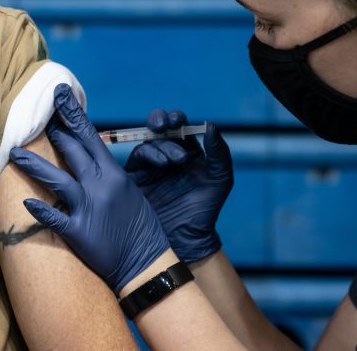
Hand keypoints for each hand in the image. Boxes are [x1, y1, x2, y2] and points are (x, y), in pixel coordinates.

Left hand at [8, 84, 170, 292]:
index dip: (72, 114)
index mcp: (114, 174)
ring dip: (33, 165)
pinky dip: (40, 210)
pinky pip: (54, 218)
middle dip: (53, 132)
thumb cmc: (139, 227)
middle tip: (37, 118)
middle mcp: (100, 186)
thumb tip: (91, 158)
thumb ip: (109, 174)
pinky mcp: (79, 232)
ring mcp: (88, 208)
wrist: (146, 263)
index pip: (90, 136)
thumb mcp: (130, 191)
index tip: (60, 95)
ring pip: (57, 180)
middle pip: (72, 152)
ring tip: (15, 154)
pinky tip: (27, 202)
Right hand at [125, 110, 233, 262]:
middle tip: (163, 125)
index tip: (178, 121)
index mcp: (187, 152)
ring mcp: (149, 166)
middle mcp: (166, 156)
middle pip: (158, 128)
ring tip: (174, 160)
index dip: (177, 118)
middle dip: (158, 120)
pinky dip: (148, 155)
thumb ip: (219, 152)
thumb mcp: (220, 179)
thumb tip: (210, 125)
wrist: (185, 239)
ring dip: (160, 144)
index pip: (179, 127)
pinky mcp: (135, 177)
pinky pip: (136, 158)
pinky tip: (162, 164)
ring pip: (148, 141)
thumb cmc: (205, 211)